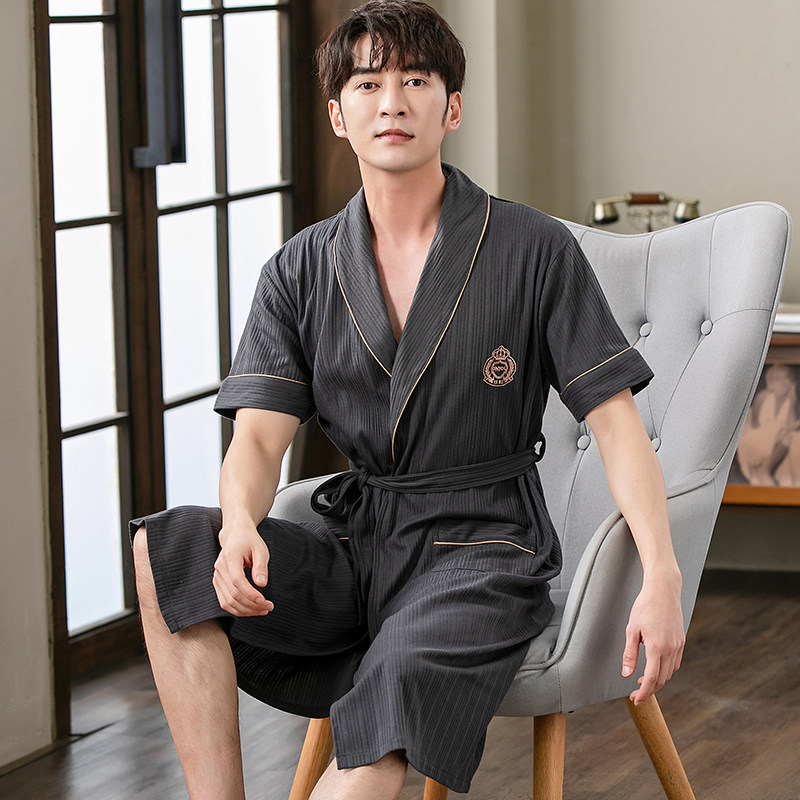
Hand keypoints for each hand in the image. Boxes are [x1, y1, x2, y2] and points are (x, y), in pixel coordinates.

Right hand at [213, 524, 273, 616]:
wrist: (236, 536)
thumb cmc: (250, 542)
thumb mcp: (260, 550)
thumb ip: (261, 567)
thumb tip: (262, 584)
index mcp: (230, 557)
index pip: (237, 581)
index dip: (251, 594)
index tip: (265, 601)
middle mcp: (219, 568)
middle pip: (233, 594)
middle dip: (252, 605)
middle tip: (269, 607)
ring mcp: (216, 577)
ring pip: (228, 602)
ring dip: (246, 611)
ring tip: (263, 610)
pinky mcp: (218, 583)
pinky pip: (225, 602)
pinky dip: (239, 609)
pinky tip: (253, 609)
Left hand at [622, 570, 684, 704]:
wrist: (663, 590)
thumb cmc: (645, 606)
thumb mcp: (631, 629)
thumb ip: (630, 653)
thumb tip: (626, 673)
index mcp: (656, 647)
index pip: (651, 678)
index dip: (644, 692)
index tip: (636, 699)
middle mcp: (670, 649)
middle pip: (662, 679)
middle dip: (649, 690)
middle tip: (636, 694)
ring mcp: (678, 645)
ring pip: (670, 673)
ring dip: (658, 681)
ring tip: (643, 681)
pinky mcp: (681, 641)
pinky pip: (675, 663)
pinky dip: (666, 671)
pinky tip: (656, 668)